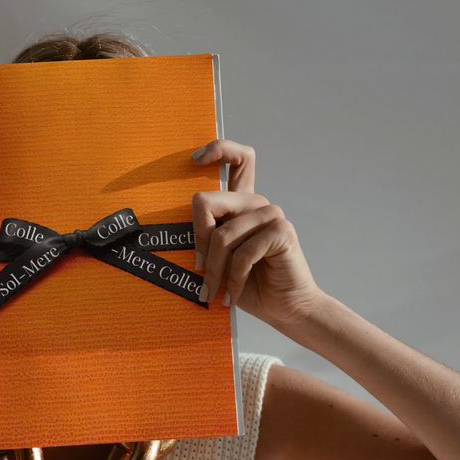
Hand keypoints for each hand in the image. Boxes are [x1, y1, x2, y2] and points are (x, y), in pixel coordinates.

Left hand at [190, 140, 321, 326]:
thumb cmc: (250, 285)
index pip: (237, 158)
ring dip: (215, 271)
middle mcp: (256, 203)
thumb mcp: (219, 260)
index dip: (217, 150)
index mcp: (242, 204)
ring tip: (214, 292)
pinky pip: (242, 253)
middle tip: (200, 269)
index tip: (194, 160)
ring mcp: (271, 215)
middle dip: (197, 241)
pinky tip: (232, 296)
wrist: (285, 309)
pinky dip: (234, 280)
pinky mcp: (281, 232)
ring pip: (221, 235)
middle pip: (207, 201)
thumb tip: (174, 234)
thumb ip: (205, 239)